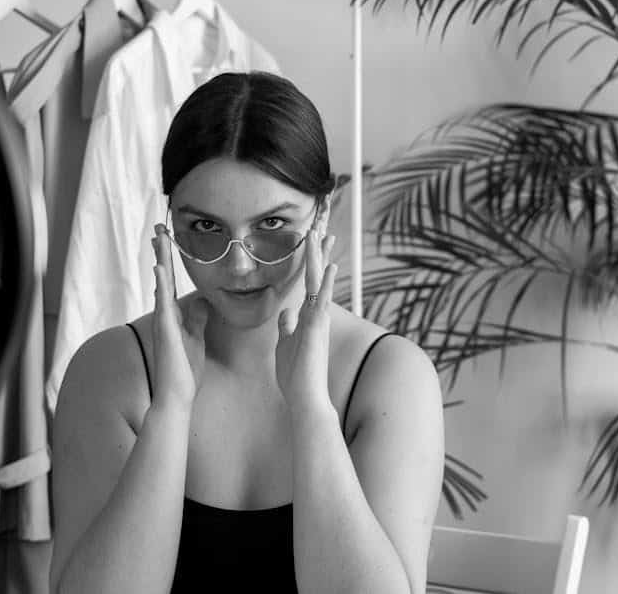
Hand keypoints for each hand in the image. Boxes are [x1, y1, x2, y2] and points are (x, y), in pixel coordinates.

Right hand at [150, 224, 208, 411]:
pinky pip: (162, 304)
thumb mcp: (196, 338)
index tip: (167, 238)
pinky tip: (160, 269)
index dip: (169, 259)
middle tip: (159, 226)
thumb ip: (197, 319)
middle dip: (161, 251)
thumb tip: (203, 301)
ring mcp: (163, 322)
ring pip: (160, 284)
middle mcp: (165, 314)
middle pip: (163, 276)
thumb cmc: (185, 371)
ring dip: (159, 259)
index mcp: (173, 315)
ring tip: (158, 236)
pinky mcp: (165, 331)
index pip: (171, 281)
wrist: (177, 396)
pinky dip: (161, 286)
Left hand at [275, 229, 337, 412]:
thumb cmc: (296, 373)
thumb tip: (286, 312)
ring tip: (320, 231)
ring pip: (320, 280)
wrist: (305, 396)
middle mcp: (317, 312)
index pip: (309, 280)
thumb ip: (288, 325)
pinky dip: (328, 282)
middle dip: (318, 248)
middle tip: (321, 221)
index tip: (311, 236)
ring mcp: (319, 319)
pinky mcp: (318, 327)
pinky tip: (332, 265)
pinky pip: (323, 300)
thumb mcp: (286, 343)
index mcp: (308, 315)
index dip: (310, 258)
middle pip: (317, 273)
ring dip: (319, 256)